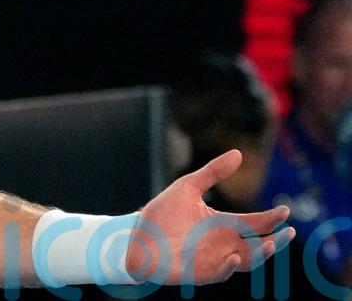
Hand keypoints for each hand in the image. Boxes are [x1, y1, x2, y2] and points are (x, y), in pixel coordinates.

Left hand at [126, 150, 294, 285]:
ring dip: (260, 255)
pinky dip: (229, 267)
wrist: (137, 236)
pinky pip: (220, 273)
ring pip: (247, 262)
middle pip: (259, 245)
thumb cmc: (163, 214)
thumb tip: (238, 153)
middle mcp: (225, 244)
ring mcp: (215, 260)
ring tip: (270, 244)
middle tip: (288, 232)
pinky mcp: (201, 272)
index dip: (271, 218)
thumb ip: (212, 172)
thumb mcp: (188, 187)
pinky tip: (234, 258)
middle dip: (276, 241)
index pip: (255, 222)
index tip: (284, 211)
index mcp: (224, 224)